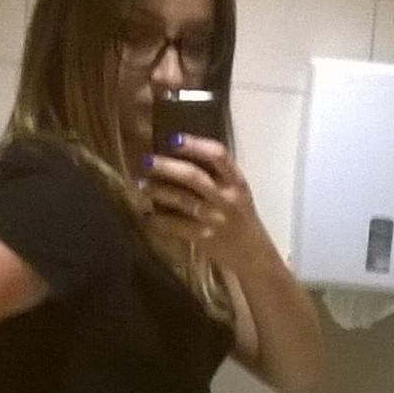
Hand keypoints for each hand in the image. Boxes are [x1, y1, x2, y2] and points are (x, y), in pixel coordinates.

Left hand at [145, 136, 267, 278]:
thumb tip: (179, 154)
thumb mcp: (237, 190)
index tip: (173, 139)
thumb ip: (217, 173)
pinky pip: (178, 227)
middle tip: (146, 161)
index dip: (195, 145)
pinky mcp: (204, 238)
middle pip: (194, 177)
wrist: (251, 253)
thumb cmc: (240, 215)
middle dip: (167, 167)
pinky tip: (147, 216)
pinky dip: (160, 222)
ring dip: (158, 191)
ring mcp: (215, 219)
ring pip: (183, 201)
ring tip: (142, 184)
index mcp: (236, 181)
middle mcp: (226, 198)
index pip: (217, 155)